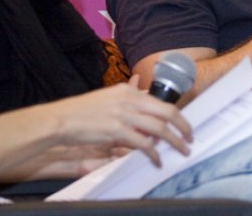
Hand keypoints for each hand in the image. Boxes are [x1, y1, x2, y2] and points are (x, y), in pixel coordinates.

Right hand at [49, 83, 192, 166]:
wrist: (61, 119)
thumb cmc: (82, 111)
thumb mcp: (108, 98)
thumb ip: (129, 100)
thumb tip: (146, 99)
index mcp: (128, 91)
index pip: (161, 101)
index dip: (176, 115)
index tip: (183, 125)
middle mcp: (129, 100)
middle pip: (167, 112)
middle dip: (183, 127)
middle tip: (190, 139)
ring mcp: (124, 115)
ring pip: (160, 129)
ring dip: (174, 142)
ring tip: (181, 151)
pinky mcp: (117, 131)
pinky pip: (144, 144)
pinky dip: (153, 154)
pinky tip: (156, 161)